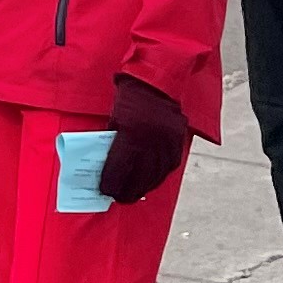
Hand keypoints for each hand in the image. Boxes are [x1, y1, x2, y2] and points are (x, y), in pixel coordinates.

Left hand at [96, 72, 191, 203]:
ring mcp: (166, 145)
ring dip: (143, 188)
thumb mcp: (115, 120)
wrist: (157, 84)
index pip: (119, 170)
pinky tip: (150, 182)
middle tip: (118, 198)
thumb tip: (109, 168)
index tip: (104, 191)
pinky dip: (158, 177)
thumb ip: (114, 144)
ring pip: (155, 176)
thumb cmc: (129, 100)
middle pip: (138, 179)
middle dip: (126, 192)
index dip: (111, 184)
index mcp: (131, 137)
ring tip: (133, 194)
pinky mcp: (177, 143)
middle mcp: (150, 144)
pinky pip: (168, 167)